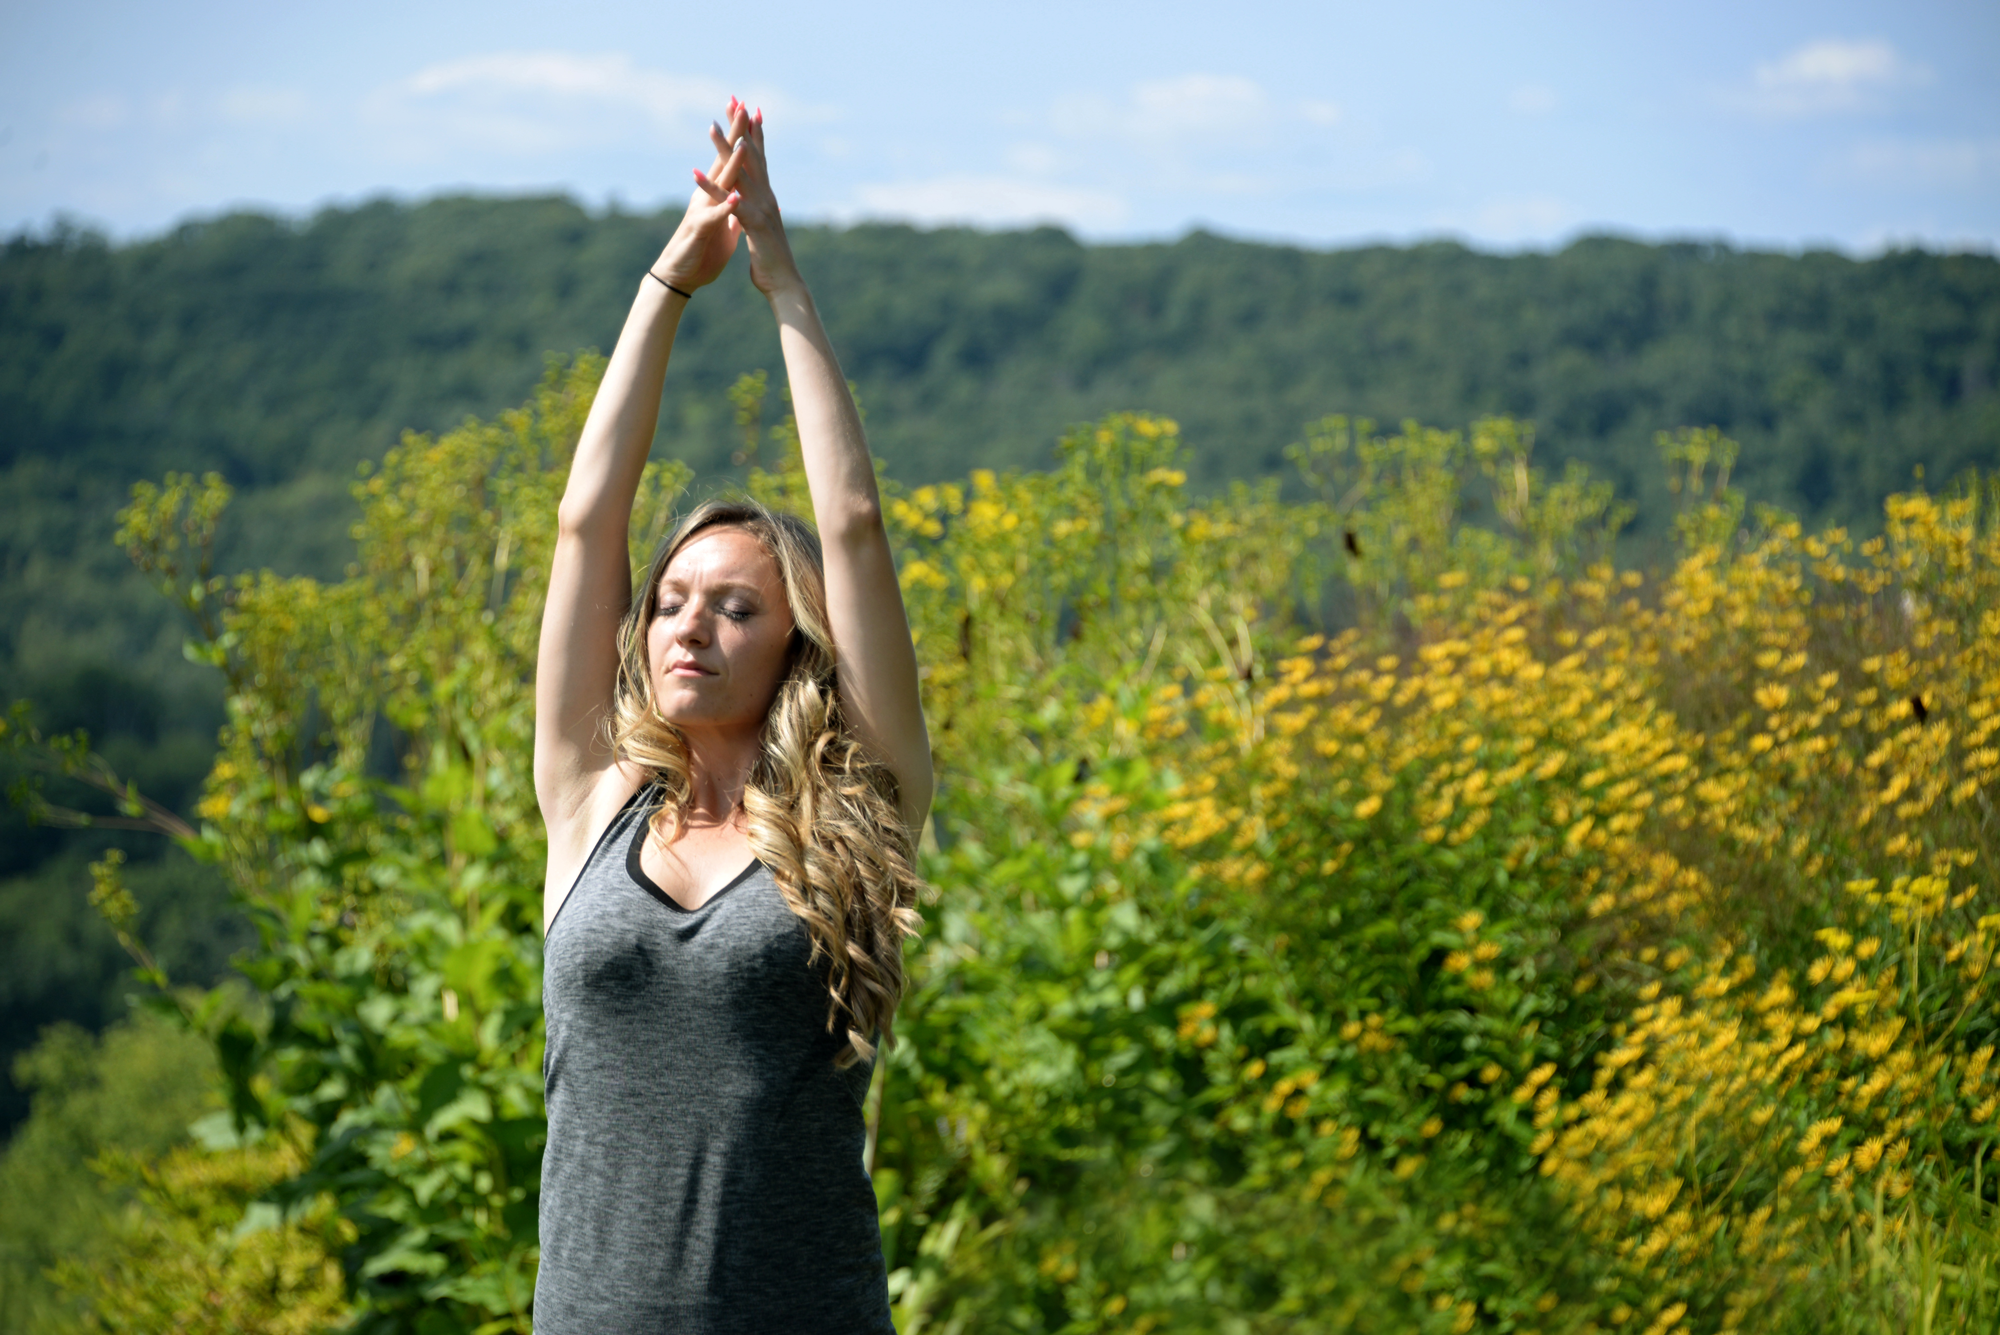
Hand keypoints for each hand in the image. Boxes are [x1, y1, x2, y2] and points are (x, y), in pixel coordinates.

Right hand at [649, 105, 752, 292]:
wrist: (681, 275)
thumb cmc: (702, 250)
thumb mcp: (724, 228)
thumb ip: (733, 209)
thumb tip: (743, 196)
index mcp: (716, 194)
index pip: (730, 159)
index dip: (740, 137)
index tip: (751, 111)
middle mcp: (706, 196)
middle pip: (722, 159)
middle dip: (732, 134)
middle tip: (741, 106)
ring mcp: (702, 211)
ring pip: (718, 184)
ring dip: (730, 164)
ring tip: (742, 144)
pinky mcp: (700, 231)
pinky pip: (714, 218)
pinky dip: (725, 207)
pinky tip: (736, 197)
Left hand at [705, 102, 804, 299]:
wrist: (784, 284)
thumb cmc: (772, 261)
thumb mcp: (765, 230)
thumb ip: (763, 213)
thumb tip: (768, 205)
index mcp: (766, 197)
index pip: (759, 159)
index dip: (754, 134)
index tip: (747, 110)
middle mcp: (766, 197)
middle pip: (752, 155)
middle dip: (742, 127)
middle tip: (734, 100)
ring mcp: (760, 208)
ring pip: (740, 172)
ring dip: (724, 148)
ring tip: (710, 126)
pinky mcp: (752, 223)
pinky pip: (728, 201)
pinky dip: (710, 187)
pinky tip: (695, 173)